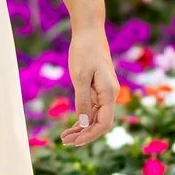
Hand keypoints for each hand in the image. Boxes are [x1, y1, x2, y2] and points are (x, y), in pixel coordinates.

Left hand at [59, 23, 119, 146]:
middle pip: (100, 123)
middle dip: (84, 134)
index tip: (76, 142)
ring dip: (82, 128)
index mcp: (109, 93)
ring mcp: (105, 92)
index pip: (104, 123)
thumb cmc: (84, 52)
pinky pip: (92, 109)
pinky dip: (82, 118)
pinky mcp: (98, 89)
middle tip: (65, 142)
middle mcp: (110, 95)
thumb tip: (84, 124)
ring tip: (64, 138)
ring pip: (95, 117)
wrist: (89, 32)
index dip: (91, 135)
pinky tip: (72, 126)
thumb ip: (83, 101)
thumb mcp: (80, 77)